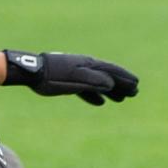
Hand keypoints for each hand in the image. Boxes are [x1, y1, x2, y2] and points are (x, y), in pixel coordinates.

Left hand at [3, 50, 138, 105]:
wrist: (31, 71)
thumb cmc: (53, 76)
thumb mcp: (74, 79)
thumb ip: (92, 81)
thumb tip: (110, 83)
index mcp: (88, 65)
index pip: (111, 71)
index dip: (124, 78)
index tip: (136, 85)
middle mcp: (85, 67)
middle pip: (107, 76)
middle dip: (121, 84)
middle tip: (134, 93)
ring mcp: (76, 73)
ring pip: (98, 82)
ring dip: (110, 90)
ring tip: (120, 99)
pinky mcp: (68, 80)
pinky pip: (86, 88)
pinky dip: (95, 94)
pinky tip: (99, 103)